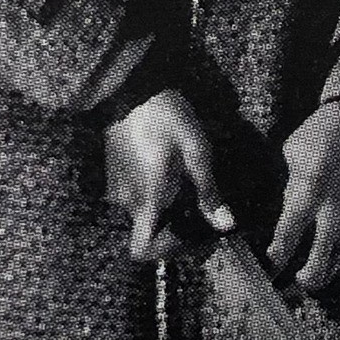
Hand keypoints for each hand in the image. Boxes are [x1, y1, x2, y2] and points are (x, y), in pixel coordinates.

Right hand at [103, 89, 233, 261]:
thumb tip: (225, 225)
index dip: (164, 252)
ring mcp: (117, 186)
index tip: (187, 236)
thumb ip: (208, 192)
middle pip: (148, 232)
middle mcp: (126, 200)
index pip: (142, 250)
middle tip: (199, 207)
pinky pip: (135, 194)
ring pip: (143, 212)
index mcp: (147, 200)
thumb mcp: (196, 152)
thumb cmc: (166, 118)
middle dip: (173, 227)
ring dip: (164, 207)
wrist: (132, 87)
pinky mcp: (114, 171)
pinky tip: (171, 170)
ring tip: (188, 184)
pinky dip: (153, 192)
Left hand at [267, 98, 339, 294]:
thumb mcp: (290, 159)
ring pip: (337, 265)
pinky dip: (336, 260)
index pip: (287, 240)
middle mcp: (337, 209)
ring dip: (318, 274)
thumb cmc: (317, 137)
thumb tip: (282, 229)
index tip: (262, 273)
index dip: (273, 263)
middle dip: (298, 282)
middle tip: (283, 285)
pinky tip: (324, 260)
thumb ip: (288, 195)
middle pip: (319, 266)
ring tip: (300, 276)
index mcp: (311, 191)